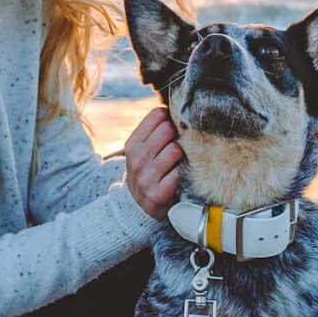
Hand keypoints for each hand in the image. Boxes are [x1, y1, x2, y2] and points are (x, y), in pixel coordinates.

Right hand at [124, 106, 183, 220]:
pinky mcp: (157, 193)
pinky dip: (183, 174)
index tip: (173, 130)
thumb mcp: (143, 151)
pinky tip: (180, 178)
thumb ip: (155, 130)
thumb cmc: (148, 172)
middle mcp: (136, 158)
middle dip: (177, 136)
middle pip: (167, 129)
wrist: (138, 207)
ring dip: (182, 156)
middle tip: (178, 147)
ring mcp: (146, 177)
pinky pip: (179, 173)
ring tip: (178, 163)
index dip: (170, 120)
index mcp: (133, 144)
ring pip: (175, 149)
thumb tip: (177, 109)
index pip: (157, 115)